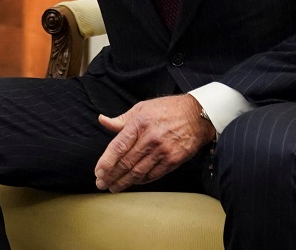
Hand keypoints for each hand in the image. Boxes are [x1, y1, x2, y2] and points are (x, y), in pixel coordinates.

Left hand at [93, 94, 214, 192]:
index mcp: (140, 124)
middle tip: (101, 183)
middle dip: (111, 175)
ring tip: (114, 187)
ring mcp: (163, 151)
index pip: (118, 146)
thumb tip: (102, 120)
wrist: (198, 116)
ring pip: (139, 171)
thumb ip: (122, 119)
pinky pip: (154, 174)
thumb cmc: (167, 109)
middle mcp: (150, 139)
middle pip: (126, 162)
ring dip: (124, 181)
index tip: (98, 172)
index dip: (106, 161)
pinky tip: (133, 183)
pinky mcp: (174, 160)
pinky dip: (142, 180)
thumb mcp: (142, 107)